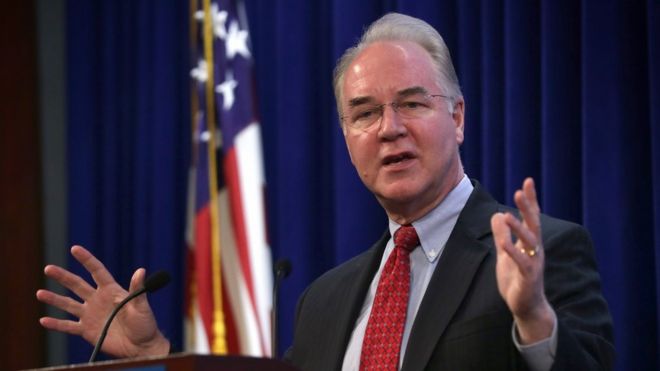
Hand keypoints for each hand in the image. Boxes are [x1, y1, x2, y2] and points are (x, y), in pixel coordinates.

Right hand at [36, 245, 169, 357]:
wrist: (141, 346)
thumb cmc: (145, 324)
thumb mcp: (142, 306)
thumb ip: (137, 290)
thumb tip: (141, 270)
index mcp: (111, 291)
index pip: (96, 271)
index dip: (86, 259)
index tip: (75, 248)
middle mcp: (98, 300)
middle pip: (77, 285)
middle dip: (63, 276)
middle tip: (48, 268)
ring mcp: (90, 315)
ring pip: (68, 304)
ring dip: (54, 299)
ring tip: (40, 293)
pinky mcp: (87, 330)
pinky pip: (68, 326)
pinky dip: (56, 324)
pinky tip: (43, 320)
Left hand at [490, 178, 554, 343]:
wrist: (526, 306)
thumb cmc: (516, 278)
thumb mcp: (505, 253)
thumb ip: (501, 235)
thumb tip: (498, 214)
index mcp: (530, 242)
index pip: (531, 217)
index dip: (530, 200)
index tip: (528, 181)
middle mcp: (535, 249)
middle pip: (533, 223)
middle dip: (528, 206)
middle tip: (521, 189)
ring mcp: (534, 262)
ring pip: (529, 241)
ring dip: (519, 228)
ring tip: (508, 215)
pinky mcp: (529, 277)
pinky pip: (522, 262)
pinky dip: (513, 252)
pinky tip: (505, 243)